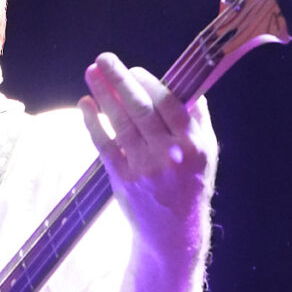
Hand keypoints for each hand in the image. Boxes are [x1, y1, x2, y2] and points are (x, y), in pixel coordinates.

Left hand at [78, 52, 216, 256]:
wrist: (173, 233)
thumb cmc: (190, 185)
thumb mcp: (206, 154)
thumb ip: (198, 120)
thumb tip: (188, 84)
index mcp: (194, 145)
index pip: (170, 105)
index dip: (149, 83)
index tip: (134, 69)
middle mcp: (170, 155)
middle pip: (141, 109)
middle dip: (120, 79)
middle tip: (104, 58)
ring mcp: (144, 168)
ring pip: (120, 123)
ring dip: (103, 94)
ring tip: (91, 72)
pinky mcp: (123, 179)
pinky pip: (104, 144)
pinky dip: (93, 122)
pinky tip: (85, 104)